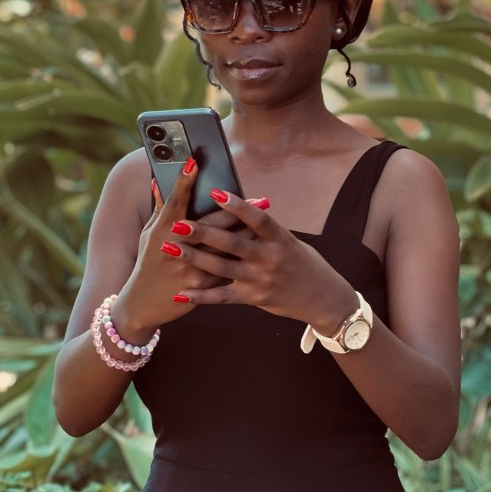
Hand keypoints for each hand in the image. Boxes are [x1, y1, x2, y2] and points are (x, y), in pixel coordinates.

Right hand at [110, 165, 255, 337]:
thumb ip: (159, 210)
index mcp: (161, 231)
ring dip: (248, 231)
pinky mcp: (200, 286)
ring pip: (224, 247)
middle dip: (235, 208)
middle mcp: (175, 247)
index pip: (174, 201)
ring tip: (266, 218)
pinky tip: (262, 247)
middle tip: (259, 197)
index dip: (184, 181)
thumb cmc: (148, 264)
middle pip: (210, 223)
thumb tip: (159, 181)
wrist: (142, 304)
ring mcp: (189, 268)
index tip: (194, 162)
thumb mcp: (148, 236)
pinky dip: (243, 258)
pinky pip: (227, 270)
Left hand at [162, 190, 357, 331]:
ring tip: (169, 247)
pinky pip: (223, 297)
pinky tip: (182, 292)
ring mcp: (260, 279)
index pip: (257, 218)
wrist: (321, 297)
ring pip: (221, 268)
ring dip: (193, 258)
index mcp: (280, 239)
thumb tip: (243, 204)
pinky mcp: (253, 298)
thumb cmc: (302, 263)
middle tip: (178, 223)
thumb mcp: (289, 240)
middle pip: (232, 243)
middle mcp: (269, 258)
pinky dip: (202, 296)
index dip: (237, 206)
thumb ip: (265, 228)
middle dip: (203, 232)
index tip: (215, 192)